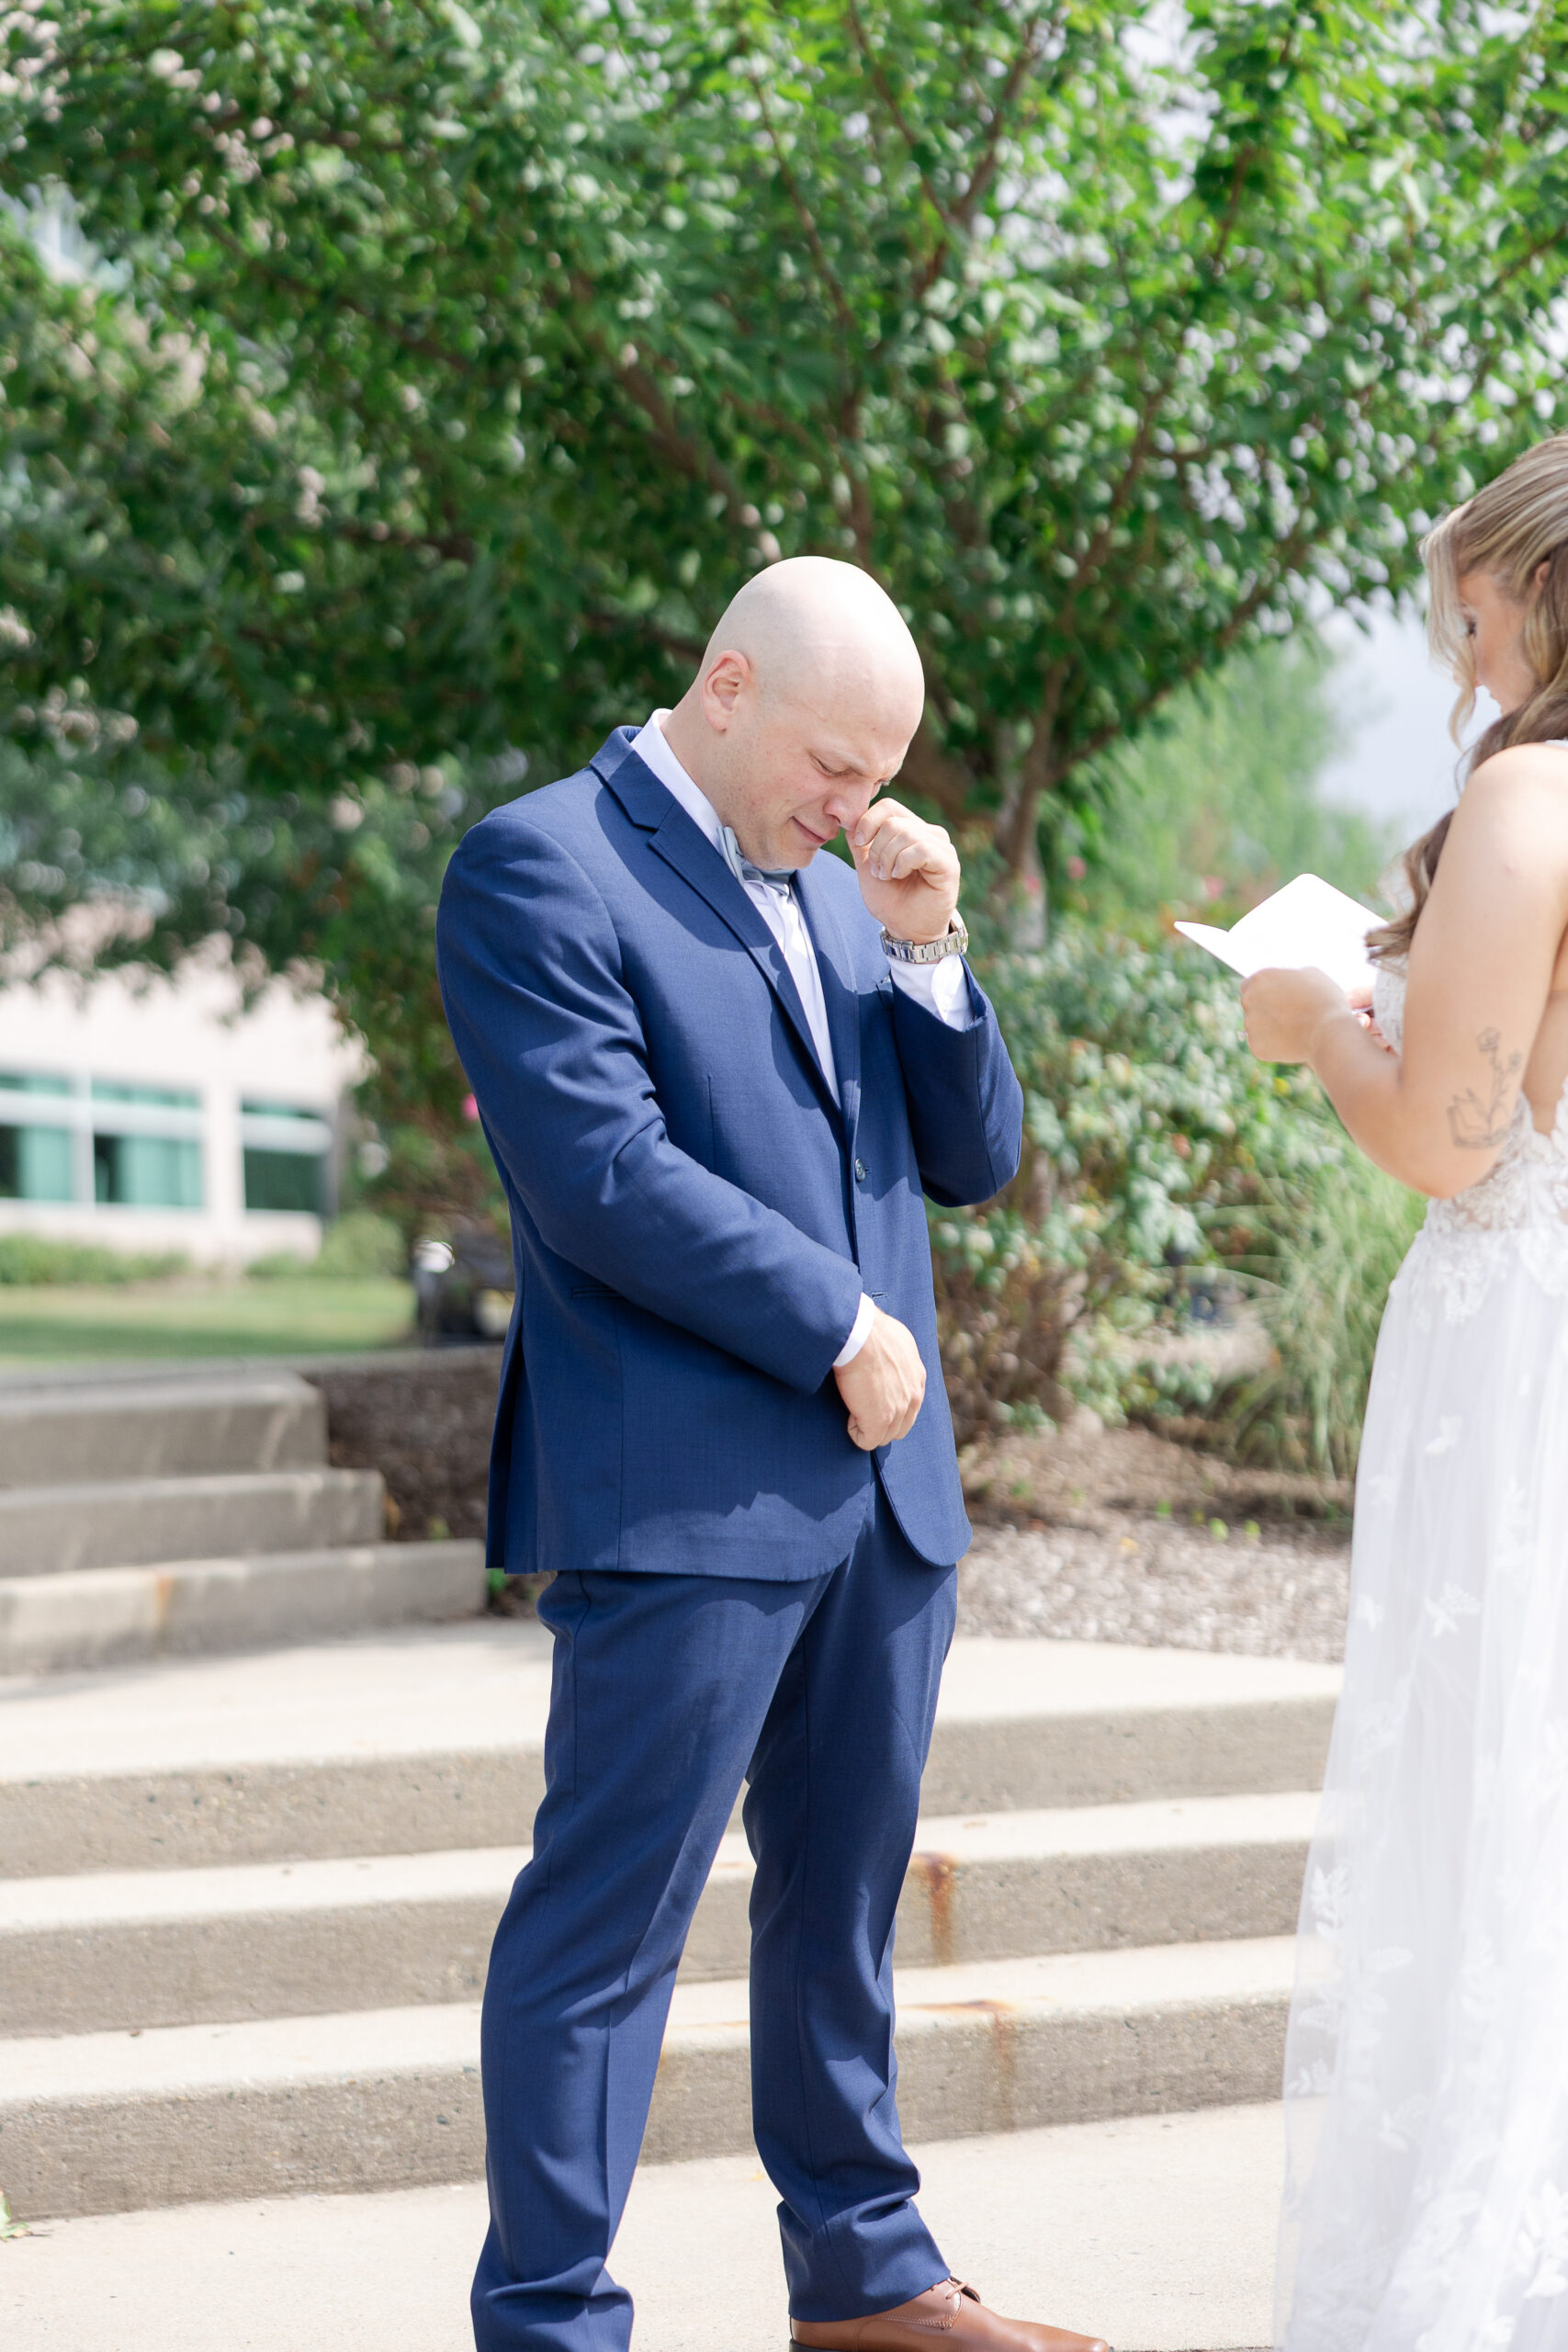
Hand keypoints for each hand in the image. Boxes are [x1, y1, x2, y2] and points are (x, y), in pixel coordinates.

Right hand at [834, 1305, 926, 1449]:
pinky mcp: (880, 1421)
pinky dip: (854, 1432)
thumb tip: (887, 1355)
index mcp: (917, 1377)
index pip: (909, 1406)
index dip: (888, 1405)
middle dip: (880, 1422)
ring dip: (866, 1427)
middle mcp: (913, 1396)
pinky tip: (848, 1415)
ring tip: (852, 1408)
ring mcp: (898, 1411)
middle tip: (859, 1407)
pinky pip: (866, 1441)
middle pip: (899, 1426)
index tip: (870, 1395)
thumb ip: (898, 1355)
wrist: (860, 1334)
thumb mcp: (896, 1339)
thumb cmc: (870, 1329)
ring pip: (883, 1437)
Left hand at [849, 801, 958, 944]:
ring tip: (889, 876)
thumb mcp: (866, 865)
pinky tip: (901, 876)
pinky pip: (922, 849)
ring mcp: (942, 846)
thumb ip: (859, 841)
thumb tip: (847, 815)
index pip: (888, 805)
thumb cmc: (891, 899)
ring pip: (906, 833)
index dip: (868, 821)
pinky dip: (903, 863)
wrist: (907, 929)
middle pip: (893, 821)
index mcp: (911, 828)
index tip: (859, 843)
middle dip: (876, 849)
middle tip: (878, 871)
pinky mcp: (949, 863)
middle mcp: (929, 833)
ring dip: (888, 859)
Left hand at [1240, 966, 1353, 1063]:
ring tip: (1295, 1030)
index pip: (1250, 985)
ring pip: (1256, 1027)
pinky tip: (1293, 1043)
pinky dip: (1274, 1046)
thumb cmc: (1325, 1000)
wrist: (1330, 1031)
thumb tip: (1287, 983)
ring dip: (1270, 1029)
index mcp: (1260, 979)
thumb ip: (1292, 977)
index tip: (1274, 999)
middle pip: (1251, 1006)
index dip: (1263, 993)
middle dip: (1265, 1011)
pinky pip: (1263, 1045)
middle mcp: (1249, 1000)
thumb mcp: (1311, 975)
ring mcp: (1250, 1024)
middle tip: (1287, 1017)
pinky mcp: (1256, 1046)